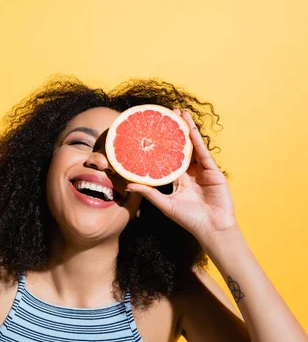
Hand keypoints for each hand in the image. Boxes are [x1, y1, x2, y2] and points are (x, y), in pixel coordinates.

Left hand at [126, 109, 236, 239]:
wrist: (212, 228)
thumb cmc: (189, 219)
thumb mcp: (165, 204)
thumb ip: (148, 193)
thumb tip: (128, 185)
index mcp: (179, 180)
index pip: (168, 158)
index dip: (162, 145)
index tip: (153, 131)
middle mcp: (190, 172)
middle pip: (181, 147)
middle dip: (175, 131)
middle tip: (167, 114)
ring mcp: (203, 170)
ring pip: (193, 146)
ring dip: (187, 129)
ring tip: (180, 112)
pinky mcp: (213, 171)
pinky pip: (203, 152)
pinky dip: (197, 139)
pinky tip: (190, 128)